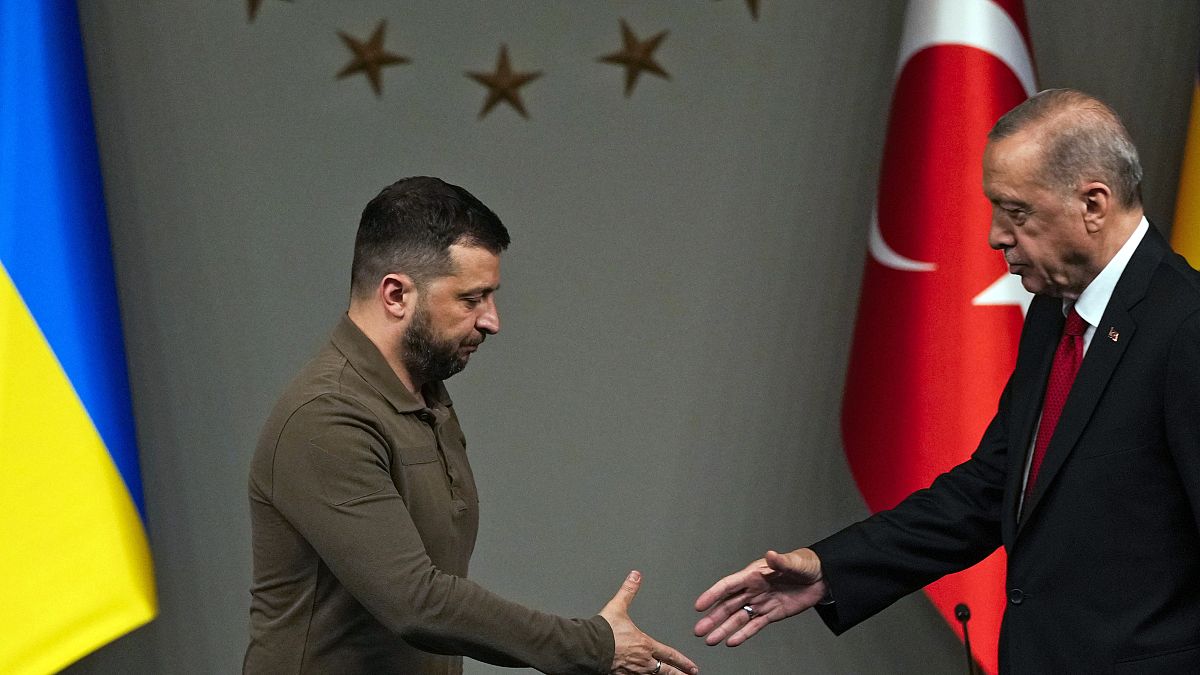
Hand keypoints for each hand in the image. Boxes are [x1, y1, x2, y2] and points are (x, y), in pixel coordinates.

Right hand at [599, 570, 698, 674]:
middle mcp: (641, 660)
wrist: (588, 646)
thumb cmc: (603, 631)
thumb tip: (635, 576)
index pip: (669, 655)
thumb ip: (628, 591)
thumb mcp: (618, 607)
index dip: (683, 661)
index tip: (692, 667)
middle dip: (679, 674)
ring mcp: (632, 671)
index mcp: (644, 644)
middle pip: (665, 671)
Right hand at [693, 548, 827, 646]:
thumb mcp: (794, 563)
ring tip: (710, 640)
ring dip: (724, 629)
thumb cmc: (806, 564)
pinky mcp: (772, 614)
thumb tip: (771, 555)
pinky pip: (754, 626)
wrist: (822, 578)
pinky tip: (731, 642)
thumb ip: (781, 562)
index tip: (699, 606)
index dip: (713, 595)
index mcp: (754, 575)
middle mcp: (754, 589)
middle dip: (713, 618)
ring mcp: (762, 603)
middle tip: (699, 630)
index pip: (728, 586)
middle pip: (728, 605)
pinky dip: (743, 634)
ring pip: (738, 618)